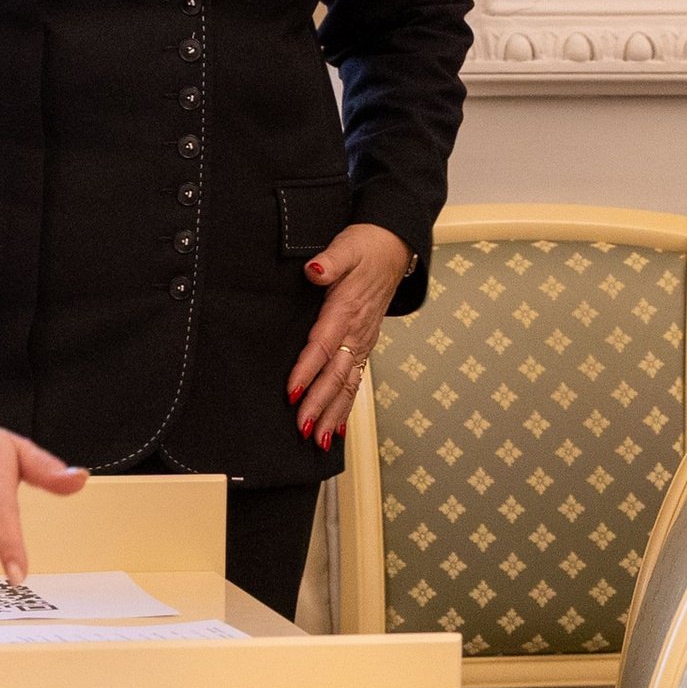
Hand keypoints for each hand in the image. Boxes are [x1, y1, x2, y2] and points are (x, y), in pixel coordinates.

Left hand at [286, 224, 411, 448]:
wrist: (394, 248)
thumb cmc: (366, 247)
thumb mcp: (346, 247)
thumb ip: (330, 261)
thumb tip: (314, 270)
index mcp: (346, 309)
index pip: (323, 345)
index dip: (306, 370)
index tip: (292, 392)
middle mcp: (356, 331)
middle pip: (336, 374)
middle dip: (319, 404)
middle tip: (304, 429)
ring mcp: (363, 341)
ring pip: (348, 384)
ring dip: (333, 414)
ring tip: (320, 440)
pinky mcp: (365, 345)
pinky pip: (356, 381)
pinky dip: (347, 407)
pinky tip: (337, 428)